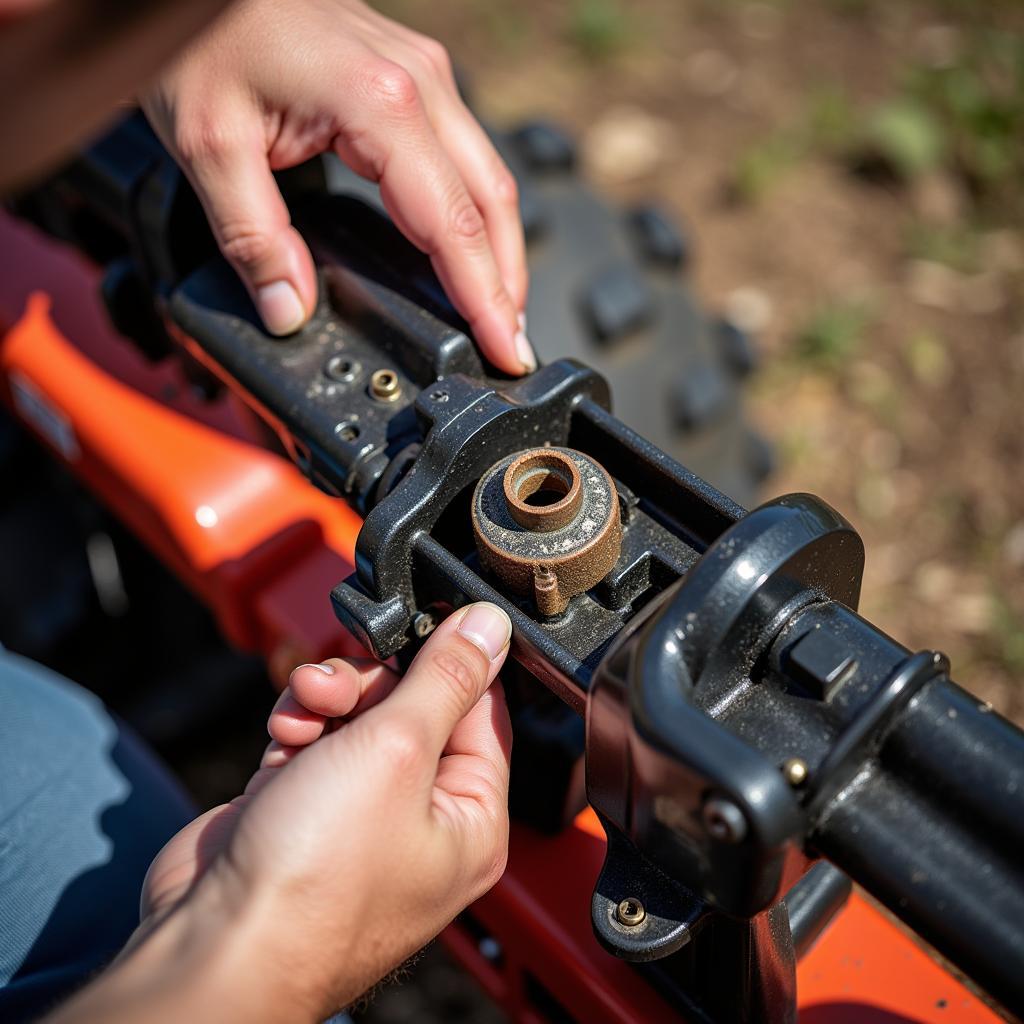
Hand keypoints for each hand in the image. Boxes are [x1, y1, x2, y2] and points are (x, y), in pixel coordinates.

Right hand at [51, 602, 512, 1022]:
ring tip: (305, 704)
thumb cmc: (315, 879)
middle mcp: (421, 820)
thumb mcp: (397, 750)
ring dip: (329, 697)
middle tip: (343, 680)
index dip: (451, 662)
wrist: (216, 941)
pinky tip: (285, 732)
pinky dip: (299, 726)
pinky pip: (317, 741)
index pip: (482, 712)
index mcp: (469, 820)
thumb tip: (490, 626)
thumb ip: (444, 679)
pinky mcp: (307, 810)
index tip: (427, 621)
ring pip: (360, 717)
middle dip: (371, 682)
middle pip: (414, 708)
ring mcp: (361, 817)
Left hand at [142, 0, 533, 373]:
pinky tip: (464, 249)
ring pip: (489, 178)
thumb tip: (289, 310)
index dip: (484, 299)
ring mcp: (424, 75)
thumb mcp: (209, 145)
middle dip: (507, 284)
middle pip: (493, 204)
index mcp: (382, 107)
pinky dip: (476, 213)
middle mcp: (421, 86)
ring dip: (498, 250)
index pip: (454, 226)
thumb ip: (253, 238)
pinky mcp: (413, 76)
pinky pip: (464, 156)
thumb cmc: (203, 34)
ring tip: (495, 310)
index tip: (505, 350)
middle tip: (509, 346)